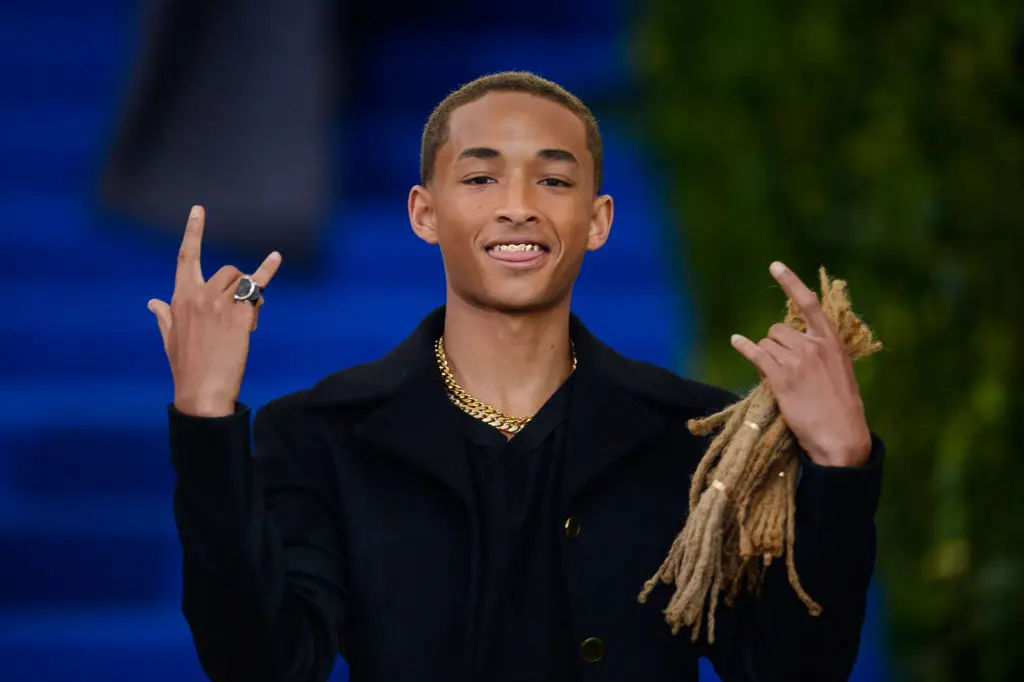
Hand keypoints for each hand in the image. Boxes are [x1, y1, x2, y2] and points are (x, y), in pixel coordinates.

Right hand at [148, 206, 281, 416]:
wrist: (202, 390)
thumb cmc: (186, 366)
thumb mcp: (169, 338)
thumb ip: (164, 316)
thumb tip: (152, 302)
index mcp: (180, 298)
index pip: (187, 256)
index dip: (194, 231)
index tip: (199, 210)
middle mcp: (199, 296)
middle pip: (227, 271)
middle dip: (236, 286)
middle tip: (237, 313)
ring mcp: (220, 305)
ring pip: (242, 281)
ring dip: (249, 295)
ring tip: (244, 322)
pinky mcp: (240, 316)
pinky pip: (256, 291)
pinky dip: (266, 275)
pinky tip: (275, 258)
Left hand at [730, 261, 871, 466]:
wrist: (841, 436)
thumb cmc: (840, 407)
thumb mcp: (839, 371)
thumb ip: (821, 351)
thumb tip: (798, 340)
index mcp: (832, 342)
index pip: (809, 304)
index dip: (790, 283)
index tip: (775, 266)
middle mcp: (814, 346)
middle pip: (779, 330)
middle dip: (775, 344)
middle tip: (784, 367)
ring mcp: (797, 361)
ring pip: (767, 343)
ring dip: (766, 356)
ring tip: (781, 379)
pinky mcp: (782, 377)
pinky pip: (756, 354)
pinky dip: (744, 347)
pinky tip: (736, 342)